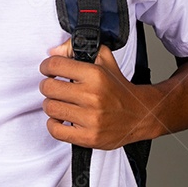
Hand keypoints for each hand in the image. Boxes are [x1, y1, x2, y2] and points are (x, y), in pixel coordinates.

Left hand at [38, 39, 157, 149]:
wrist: (140, 115)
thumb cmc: (118, 88)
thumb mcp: (104, 60)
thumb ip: (77, 49)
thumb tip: (53, 52)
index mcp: (96, 75)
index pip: (55, 65)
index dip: (47, 66)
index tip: (48, 69)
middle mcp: (93, 96)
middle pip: (48, 87)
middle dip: (47, 85)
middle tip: (53, 86)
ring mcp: (91, 118)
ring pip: (50, 108)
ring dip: (51, 104)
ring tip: (60, 103)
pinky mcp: (88, 137)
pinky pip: (55, 130)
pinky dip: (54, 124)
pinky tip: (62, 119)